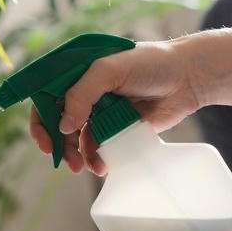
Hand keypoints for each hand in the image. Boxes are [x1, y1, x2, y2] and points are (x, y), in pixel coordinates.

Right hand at [28, 39, 203, 173]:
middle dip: (58, 143)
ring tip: (83, 167)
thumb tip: (62, 127)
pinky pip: (98, 147)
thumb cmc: (151, 63)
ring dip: (75, 154)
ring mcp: (100, 112)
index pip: (45, 96)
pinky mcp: (117, 128)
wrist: (190, 77)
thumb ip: (82, 94)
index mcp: (77, 73)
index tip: (47, 141)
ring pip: (76, 138)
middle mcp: (84, 93)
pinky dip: (96, 158)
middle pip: (57, 122)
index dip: (41, 120)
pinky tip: (101, 165)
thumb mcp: (110, 70)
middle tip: (64, 160)